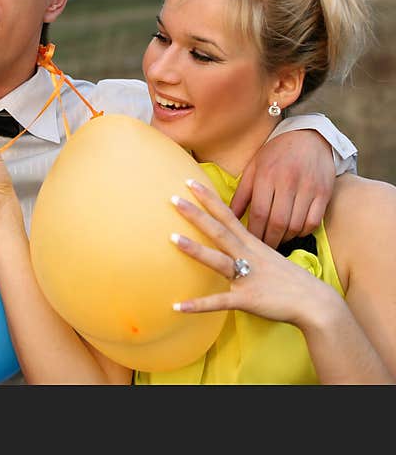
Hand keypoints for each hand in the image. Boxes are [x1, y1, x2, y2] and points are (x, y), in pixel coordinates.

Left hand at [170, 178, 337, 327]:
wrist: (316, 302)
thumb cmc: (289, 279)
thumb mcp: (269, 254)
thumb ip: (248, 243)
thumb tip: (231, 235)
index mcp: (251, 243)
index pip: (227, 215)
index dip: (209, 199)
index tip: (190, 182)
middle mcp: (248, 255)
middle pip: (219, 231)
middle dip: (196, 214)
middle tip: (173, 199)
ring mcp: (247, 276)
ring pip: (218, 260)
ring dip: (195, 249)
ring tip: (172, 238)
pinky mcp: (247, 299)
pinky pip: (219, 302)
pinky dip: (198, 305)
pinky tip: (176, 306)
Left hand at [230, 129, 334, 247]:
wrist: (309, 137)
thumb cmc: (274, 154)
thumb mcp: (252, 169)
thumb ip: (241, 195)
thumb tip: (224, 218)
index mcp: (266, 176)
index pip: (258, 212)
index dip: (252, 233)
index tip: (246, 244)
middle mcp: (288, 182)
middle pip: (277, 222)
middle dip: (268, 240)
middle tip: (262, 250)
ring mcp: (308, 188)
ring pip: (296, 224)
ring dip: (285, 238)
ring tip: (276, 241)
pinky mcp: (324, 192)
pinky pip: (313, 221)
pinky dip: (302, 232)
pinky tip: (293, 232)